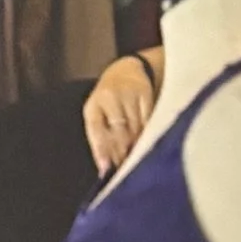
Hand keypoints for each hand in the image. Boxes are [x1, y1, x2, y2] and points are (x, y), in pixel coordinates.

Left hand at [82, 52, 158, 175]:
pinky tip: (145, 140)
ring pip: (134, 127)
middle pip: (118, 131)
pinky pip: (147, 119)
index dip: (102, 150)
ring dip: (135, 145)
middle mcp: (109, 97)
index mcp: (93, 106)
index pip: (96, 131)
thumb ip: (100, 141)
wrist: (125, 71)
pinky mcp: (144, 91)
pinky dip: (146, 132)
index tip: (107, 168)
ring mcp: (128, 93)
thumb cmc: (108, 102)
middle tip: (124, 166)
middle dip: (121, 151)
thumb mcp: (97, 116)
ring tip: (134, 156)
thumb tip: (105, 170)